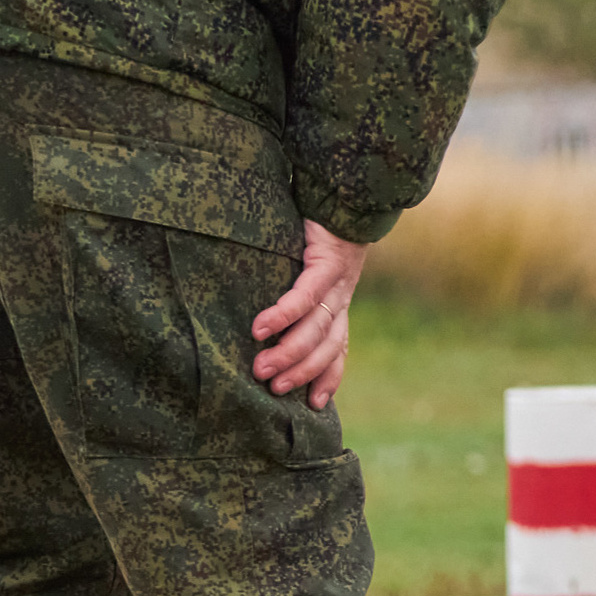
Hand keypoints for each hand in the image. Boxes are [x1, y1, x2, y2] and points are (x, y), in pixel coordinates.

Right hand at [251, 219, 370, 410]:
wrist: (341, 190)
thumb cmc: (315, 229)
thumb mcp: (304, 267)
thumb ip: (291, 292)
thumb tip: (254, 321)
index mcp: (338, 302)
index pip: (338, 348)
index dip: (328, 376)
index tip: (314, 405)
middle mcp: (341, 296)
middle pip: (326, 345)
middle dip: (300, 370)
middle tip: (271, 389)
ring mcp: (338, 281)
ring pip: (316, 327)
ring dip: (289, 351)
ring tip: (261, 369)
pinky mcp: (328, 262)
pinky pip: (305, 295)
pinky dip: (284, 314)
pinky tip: (261, 329)